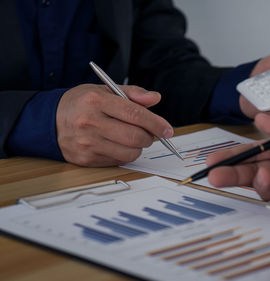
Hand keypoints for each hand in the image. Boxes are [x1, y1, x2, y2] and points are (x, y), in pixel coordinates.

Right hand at [56, 84, 172, 166]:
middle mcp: (90, 122)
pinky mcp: (86, 159)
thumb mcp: (103, 90)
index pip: (135, 114)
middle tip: (148, 133)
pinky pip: (118, 161)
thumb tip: (155, 98)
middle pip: (135, 137)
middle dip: (149, 136)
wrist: (48, 121)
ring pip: (129, 152)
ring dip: (137, 147)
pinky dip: (124, 154)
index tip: (168, 129)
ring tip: (130, 138)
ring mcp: (87, 143)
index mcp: (96, 101)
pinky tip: (115, 144)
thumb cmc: (81, 104)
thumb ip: (132, 93)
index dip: (156, 123)